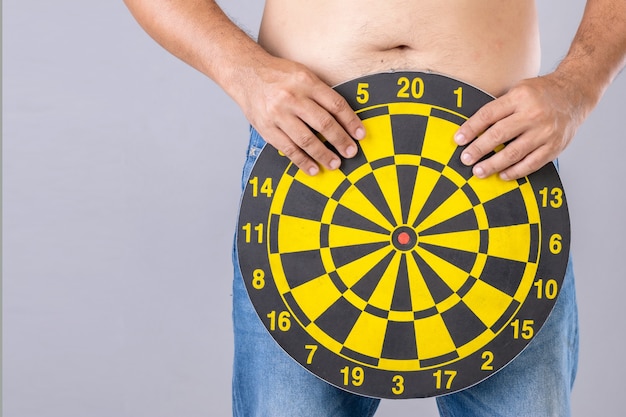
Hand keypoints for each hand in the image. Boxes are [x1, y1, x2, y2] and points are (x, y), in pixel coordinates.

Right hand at [237, 57, 364, 174]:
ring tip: (335, 164)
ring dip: (323, 154)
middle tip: (351, 152)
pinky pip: (288, 149)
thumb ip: (320, 93)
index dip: (351, 122)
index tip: (360, 135)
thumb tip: (343, 118)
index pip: (335, 104)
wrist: (245, 73)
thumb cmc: (278, 75)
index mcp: (306, 81)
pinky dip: (302, 161)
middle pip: (323, 123)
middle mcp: (293, 97)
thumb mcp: (302, 74)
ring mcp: (279, 114)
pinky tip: (313, 168)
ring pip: (306, 139)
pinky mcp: (267, 128)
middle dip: (340, 140)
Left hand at [454, 74, 585, 179]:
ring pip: (514, 153)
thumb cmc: (541, 94)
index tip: (458, 140)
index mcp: (520, 97)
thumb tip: (472, 129)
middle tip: (465, 159)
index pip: (489, 115)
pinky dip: (515, 171)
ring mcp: (545, 132)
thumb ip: (500, 108)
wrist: (574, 94)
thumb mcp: (519, 91)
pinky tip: (503, 175)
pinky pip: (531, 164)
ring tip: (479, 171)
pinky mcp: (554, 147)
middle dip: (479, 149)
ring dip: (493, 164)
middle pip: (499, 135)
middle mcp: (533, 114)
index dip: (471, 129)